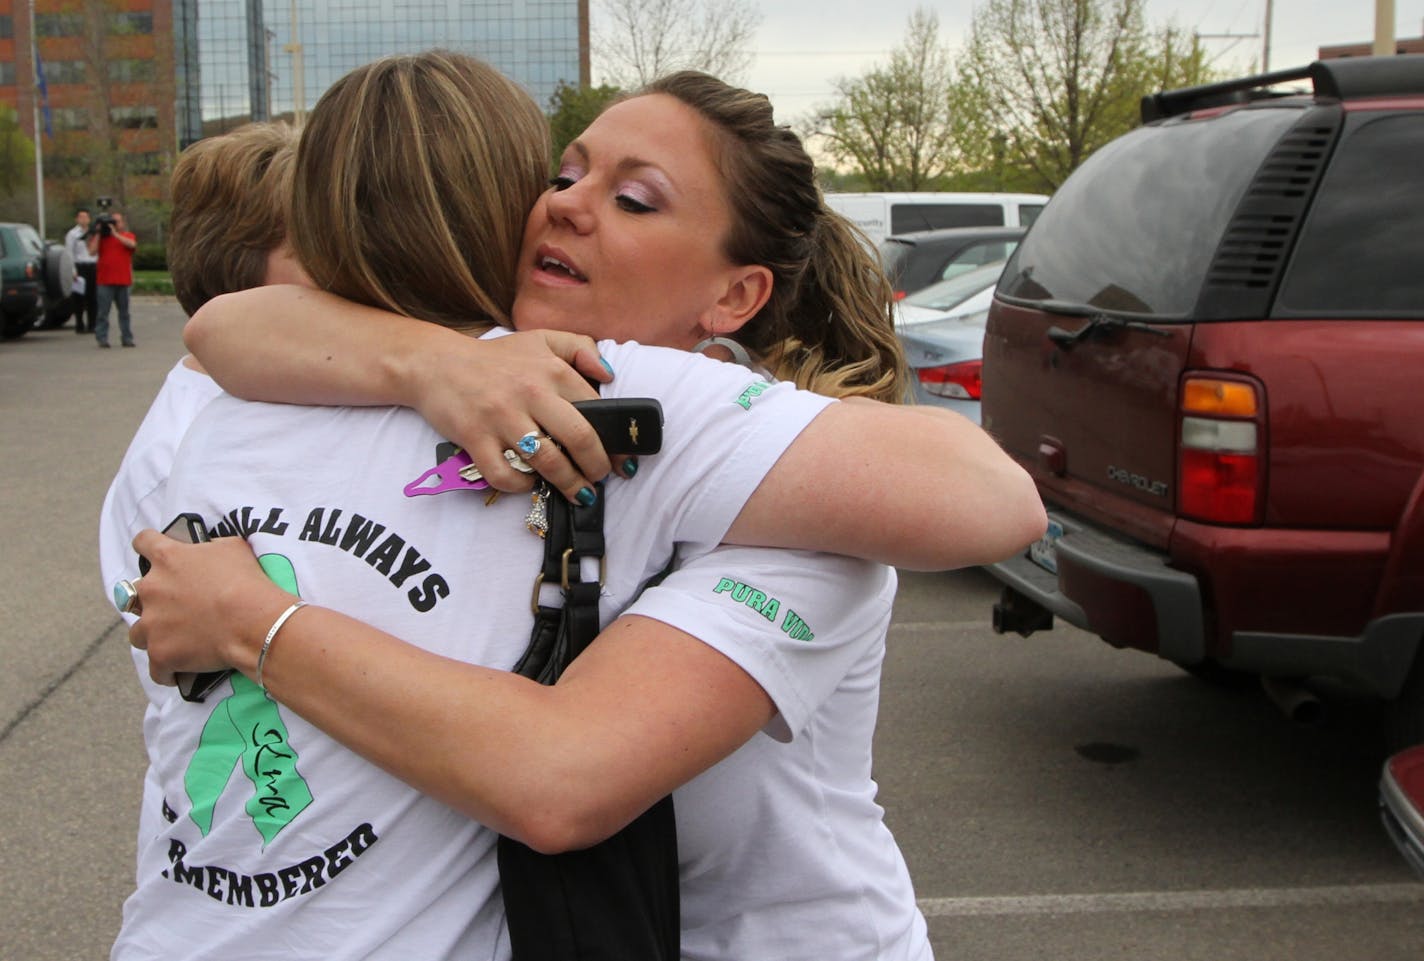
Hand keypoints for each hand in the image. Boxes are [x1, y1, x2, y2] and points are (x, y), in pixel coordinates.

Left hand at [127, 530, 292, 685]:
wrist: (254, 622)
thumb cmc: (247, 583)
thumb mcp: (233, 548)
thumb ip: (210, 547)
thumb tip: (205, 552)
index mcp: (168, 558)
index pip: (144, 542)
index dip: (148, 546)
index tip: (154, 554)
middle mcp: (152, 589)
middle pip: (136, 595)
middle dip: (153, 602)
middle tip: (177, 608)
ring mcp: (152, 624)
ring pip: (138, 633)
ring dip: (154, 635)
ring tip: (176, 641)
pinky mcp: (160, 653)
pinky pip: (156, 668)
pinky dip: (167, 669)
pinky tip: (180, 670)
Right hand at [409, 329, 621, 502]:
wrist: (436, 363)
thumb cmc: (495, 358)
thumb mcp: (540, 339)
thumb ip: (580, 347)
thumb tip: (609, 375)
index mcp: (551, 370)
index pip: (596, 410)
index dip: (614, 441)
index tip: (623, 460)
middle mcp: (530, 393)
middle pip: (579, 438)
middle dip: (597, 467)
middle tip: (600, 479)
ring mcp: (501, 417)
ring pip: (547, 461)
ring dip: (568, 484)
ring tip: (578, 493)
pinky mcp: (475, 438)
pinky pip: (504, 474)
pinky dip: (521, 485)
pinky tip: (529, 482)